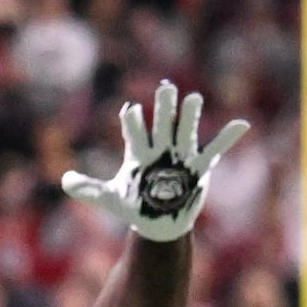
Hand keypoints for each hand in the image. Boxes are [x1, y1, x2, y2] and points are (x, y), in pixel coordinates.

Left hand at [61, 80, 248, 244]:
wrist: (157, 220)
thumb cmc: (132, 204)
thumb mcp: (109, 198)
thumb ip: (87, 189)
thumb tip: (65, 180)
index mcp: (138, 153)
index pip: (135, 132)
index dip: (132, 122)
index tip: (130, 111)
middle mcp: (160, 148)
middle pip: (162, 123)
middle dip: (163, 107)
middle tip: (164, 86)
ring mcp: (181, 155)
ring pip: (187, 130)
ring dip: (190, 115)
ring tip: (193, 98)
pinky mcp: (199, 166)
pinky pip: (216, 149)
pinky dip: (229, 138)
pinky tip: (241, 125)